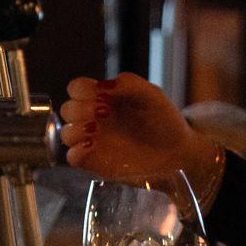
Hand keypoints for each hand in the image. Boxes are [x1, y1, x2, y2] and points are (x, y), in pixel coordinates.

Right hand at [60, 72, 219, 194]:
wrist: (179, 155)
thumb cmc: (165, 121)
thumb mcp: (152, 95)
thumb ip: (128, 83)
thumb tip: (103, 85)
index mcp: (105, 98)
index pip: (77, 88)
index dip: (81, 90)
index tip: (100, 96)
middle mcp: (95, 118)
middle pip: (67, 109)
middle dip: (78, 109)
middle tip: (100, 114)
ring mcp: (94, 141)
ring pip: (66, 133)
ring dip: (74, 130)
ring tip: (94, 132)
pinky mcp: (96, 162)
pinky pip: (72, 157)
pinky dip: (75, 152)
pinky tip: (91, 148)